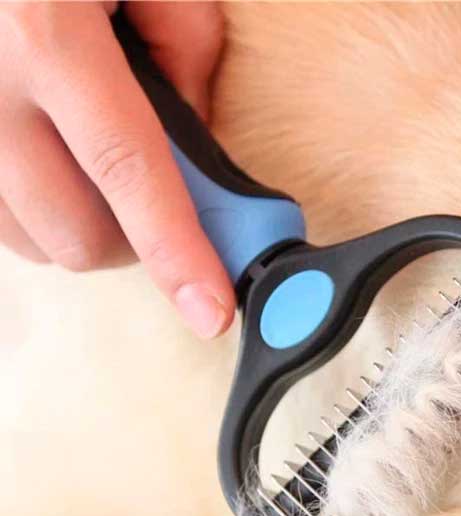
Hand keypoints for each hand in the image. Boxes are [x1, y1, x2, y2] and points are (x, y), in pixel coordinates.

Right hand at [0, 2, 234, 337]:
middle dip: (134, 245)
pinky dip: (38, 215)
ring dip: (82, 231)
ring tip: (99, 175)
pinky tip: (54, 171)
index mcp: (46, 34)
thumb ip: (186, 52)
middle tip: (161, 211)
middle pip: (74, 234)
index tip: (210, 313)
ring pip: (29, 239)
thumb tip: (198, 144)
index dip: (176, 252)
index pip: (130, 173)